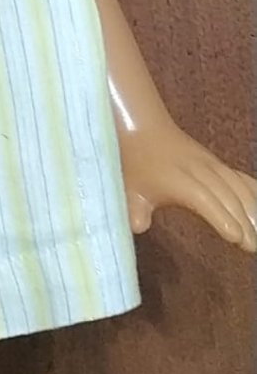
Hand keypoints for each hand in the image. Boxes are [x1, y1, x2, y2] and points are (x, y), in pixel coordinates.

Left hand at [118, 118, 256, 251]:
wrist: (143, 126)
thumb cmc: (136, 164)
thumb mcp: (129, 189)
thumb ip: (134, 211)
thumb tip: (138, 227)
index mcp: (177, 178)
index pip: (203, 199)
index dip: (220, 216)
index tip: (235, 237)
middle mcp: (199, 169)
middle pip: (226, 195)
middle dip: (242, 221)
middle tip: (252, 247)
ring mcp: (211, 164)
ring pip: (237, 185)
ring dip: (251, 208)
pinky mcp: (218, 163)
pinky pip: (240, 177)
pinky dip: (253, 192)